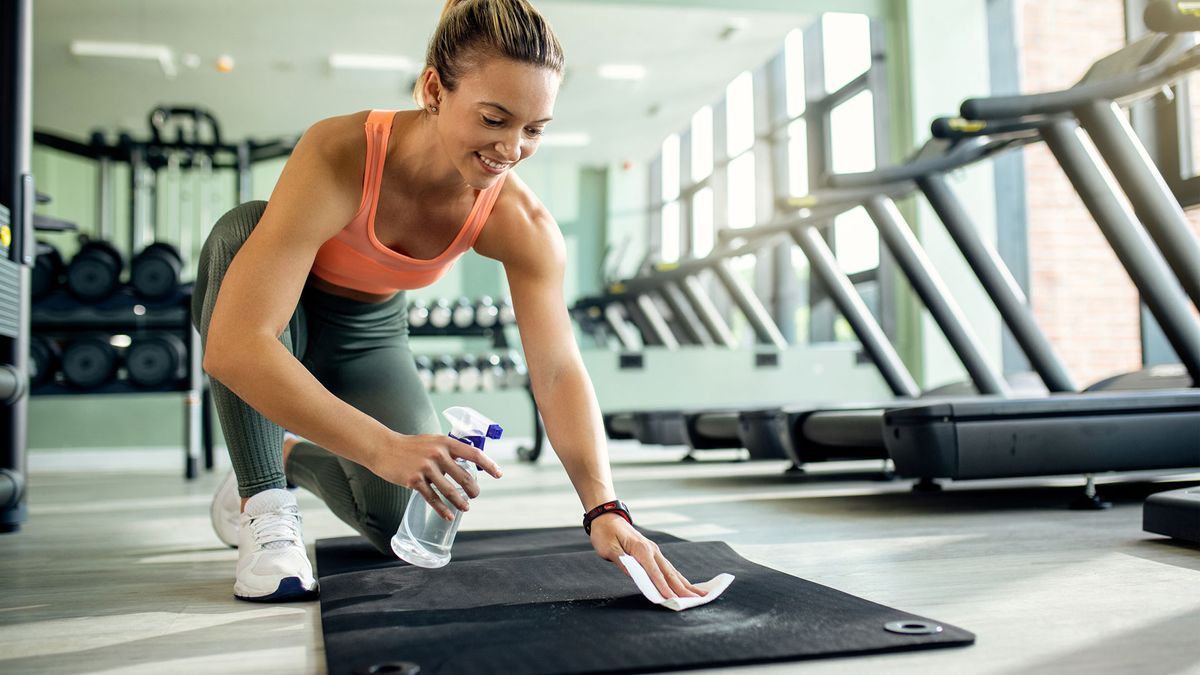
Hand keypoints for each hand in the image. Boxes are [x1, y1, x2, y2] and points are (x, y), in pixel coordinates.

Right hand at [367, 433, 503, 520]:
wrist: (384, 448)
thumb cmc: (411, 446)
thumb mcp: (433, 441)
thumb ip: (449, 451)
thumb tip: (467, 464)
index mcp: (445, 443)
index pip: (474, 454)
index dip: (489, 465)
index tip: (498, 475)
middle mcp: (438, 454)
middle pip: (464, 476)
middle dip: (473, 489)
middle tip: (475, 495)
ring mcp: (426, 468)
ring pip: (450, 490)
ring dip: (460, 502)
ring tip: (466, 507)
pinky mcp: (414, 480)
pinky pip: (432, 498)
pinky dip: (442, 509)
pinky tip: (449, 516)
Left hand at [588, 514, 702, 598]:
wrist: (607, 518)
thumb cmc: (605, 533)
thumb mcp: (608, 548)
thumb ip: (622, 562)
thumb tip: (635, 576)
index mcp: (641, 549)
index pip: (654, 572)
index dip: (663, 587)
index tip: (672, 599)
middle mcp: (652, 550)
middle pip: (669, 573)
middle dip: (683, 588)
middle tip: (697, 600)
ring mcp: (654, 551)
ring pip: (672, 571)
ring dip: (685, 584)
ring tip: (700, 594)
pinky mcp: (653, 554)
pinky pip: (668, 568)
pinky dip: (678, 578)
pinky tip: (686, 585)